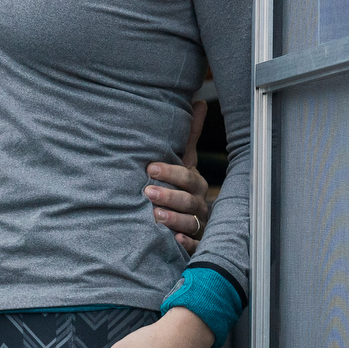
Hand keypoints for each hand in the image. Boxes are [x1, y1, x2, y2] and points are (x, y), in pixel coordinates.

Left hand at [147, 100, 212, 252]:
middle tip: (148, 192)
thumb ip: (191, 136)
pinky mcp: (196, 243)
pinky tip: (174, 239)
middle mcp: (200, 204)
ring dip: (174, 218)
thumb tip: (200, 102)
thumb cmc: (184, 186)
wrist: (194, 218)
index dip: (171, 173)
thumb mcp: (187, 161)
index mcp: (196, 185)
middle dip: (170, 195)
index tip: (150, 168)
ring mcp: (199, 224)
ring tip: (155, 216)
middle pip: (189, 200)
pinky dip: (186, 242)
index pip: (188, 176)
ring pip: (191, 222)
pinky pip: (195, 244)